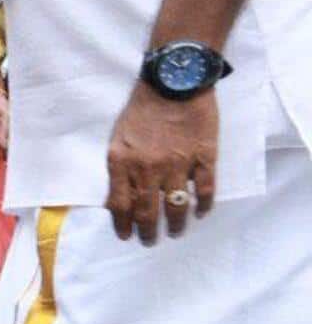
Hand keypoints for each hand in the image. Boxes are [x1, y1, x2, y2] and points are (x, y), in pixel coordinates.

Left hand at [104, 84, 216, 244]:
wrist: (174, 81)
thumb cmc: (142, 109)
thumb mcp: (117, 139)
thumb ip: (118, 168)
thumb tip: (117, 198)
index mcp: (123, 163)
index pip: (120, 205)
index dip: (123, 225)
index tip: (126, 236)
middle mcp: (149, 168)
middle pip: (147, 211)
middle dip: (148, 232)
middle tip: (150, 241)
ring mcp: (178, 164)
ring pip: (177, 206)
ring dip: (176, 224)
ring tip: (176, 232)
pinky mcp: (204, 156)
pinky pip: (205, 189)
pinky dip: (203, 205)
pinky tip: (200, 212)